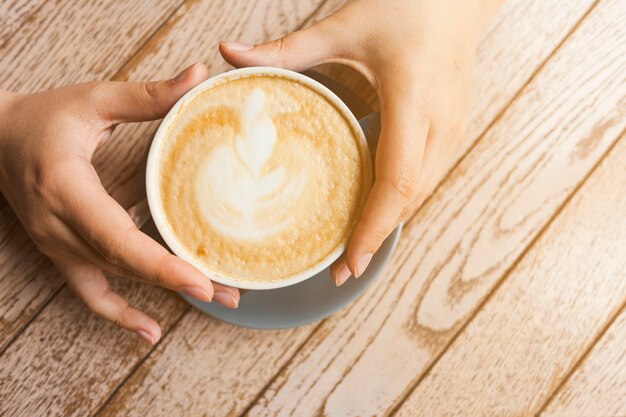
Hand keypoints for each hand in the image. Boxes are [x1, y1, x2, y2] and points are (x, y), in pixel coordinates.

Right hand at [0, 63, 239, 343]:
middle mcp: (58, 225)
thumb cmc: (43, 117)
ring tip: (217, 298)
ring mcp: (56, 245)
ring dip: (164, 294)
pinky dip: (119, 315)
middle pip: (123, 264)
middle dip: (176, 281)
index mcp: (66, 187)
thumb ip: (148, 94)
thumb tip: (198, 74)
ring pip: (114, 281)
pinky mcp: (61, 252)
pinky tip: (151, 331)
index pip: (115, 237)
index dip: (157, 263)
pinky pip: (89, 294)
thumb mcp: (94, 99)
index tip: (200, 279)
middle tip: (229, 292)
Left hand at [219, 0, 501, 284]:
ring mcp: (453, 130)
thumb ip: (288, 49)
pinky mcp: (454, 130)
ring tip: (353, 250)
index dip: (372, 228)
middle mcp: (441, 125)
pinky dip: (400, 202)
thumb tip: (230, 55)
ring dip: (388, 223)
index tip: (347, 265)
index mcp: (413, 101)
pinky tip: (376, 211)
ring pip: (421, 193)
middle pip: (408, 199)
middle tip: (337, 271)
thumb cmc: (410, 6)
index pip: (395, 181)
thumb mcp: (346, 25)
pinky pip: (427, 178)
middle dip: (374, 238)